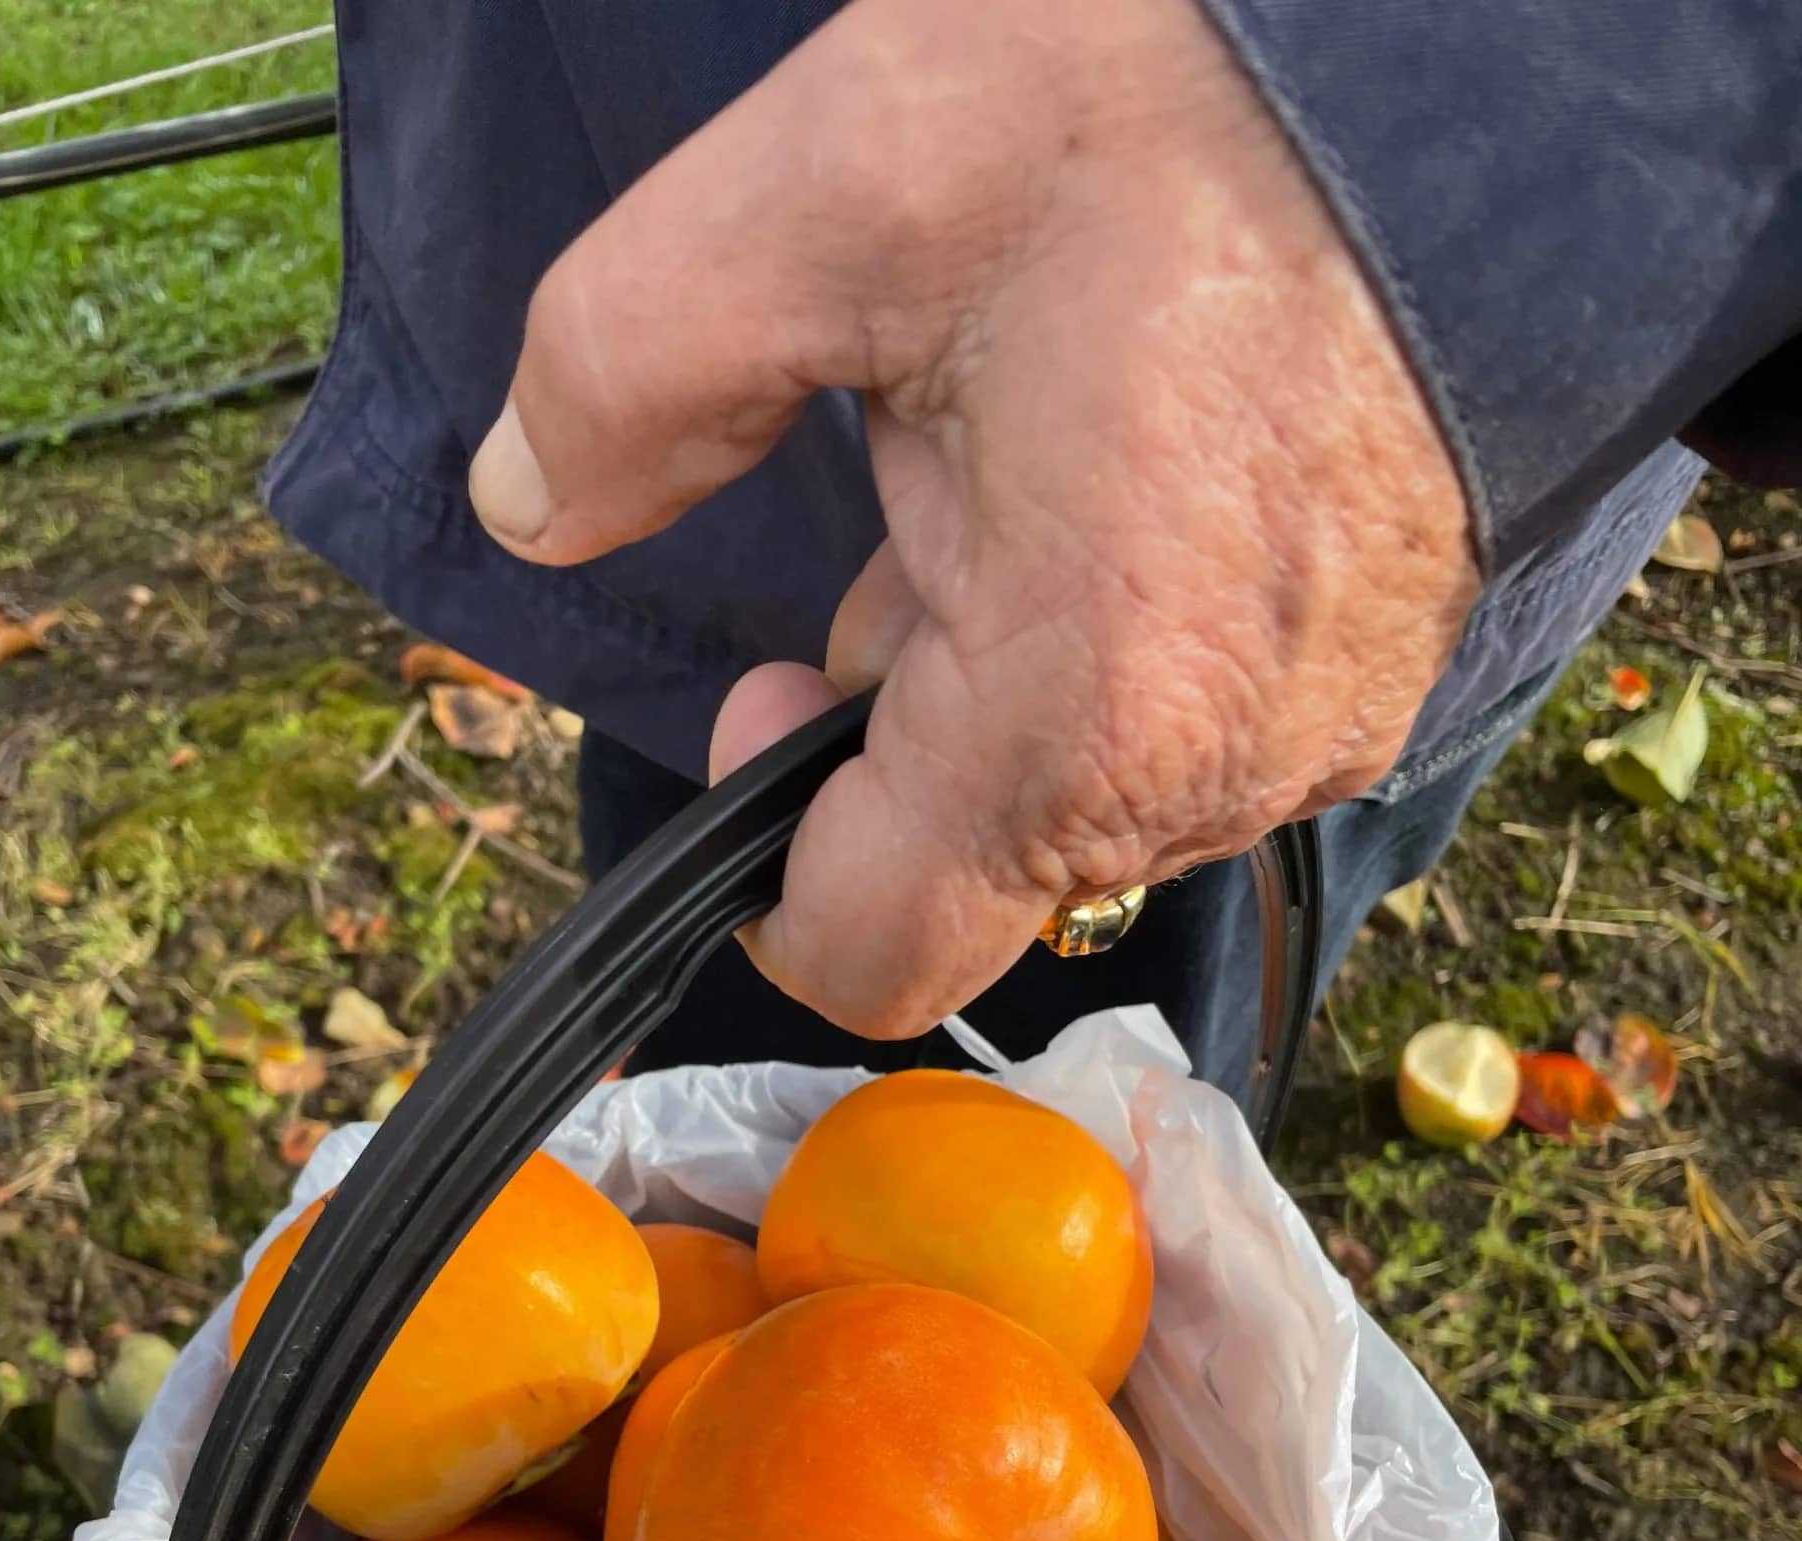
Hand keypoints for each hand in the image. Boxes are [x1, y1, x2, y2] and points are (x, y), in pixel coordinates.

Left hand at [469, 0, 1478, 1037]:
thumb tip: (529, 502)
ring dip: (1016, 659)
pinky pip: (1194, 723)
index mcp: (1071, 719)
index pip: (864, 955)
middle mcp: (1210, 777)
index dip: (769, 866)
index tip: (772, 694)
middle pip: (969, 860)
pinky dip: (1128, 634)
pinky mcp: (1371, 677)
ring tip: (1051, 446)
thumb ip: (630, 364)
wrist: (1509, 67)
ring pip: (1081, 787)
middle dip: (899, 710)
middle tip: (919, 489)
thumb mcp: (840, 181)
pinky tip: (1140, 470)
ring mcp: (1309, 736)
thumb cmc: (1197, 120)